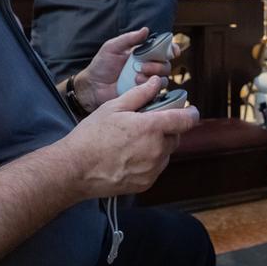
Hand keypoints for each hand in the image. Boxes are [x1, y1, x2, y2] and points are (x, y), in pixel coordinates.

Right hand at [58, 77, 199, 197]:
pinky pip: (156, 168)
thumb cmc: (91, 136)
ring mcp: (152, 169)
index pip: (185, 120)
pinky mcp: (146, 183)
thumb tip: (157, 82)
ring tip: (134, 142)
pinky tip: (130, 157)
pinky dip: (150, 161)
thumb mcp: (114, 107)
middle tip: (147, 124)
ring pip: (166, 153)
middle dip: (167, 128)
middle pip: (175, 136)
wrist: (75, 169)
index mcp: (151, 128)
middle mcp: (157, 150)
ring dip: (158, 145)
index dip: (191, 113)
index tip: (190, 110)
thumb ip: (140, 95)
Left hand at [72, 27, 179, 111]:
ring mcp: (147, 82)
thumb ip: (128, 39)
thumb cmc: (101, 66)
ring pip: (164, 79)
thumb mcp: (112, 47)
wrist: (92, 87)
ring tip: (136, 77)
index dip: (171, 49)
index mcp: (143, 54)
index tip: (173, 51)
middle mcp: (148, 67)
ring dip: (153, 76)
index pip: (163, 50)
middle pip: (166, 65)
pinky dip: (151, 88)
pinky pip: (156, 92)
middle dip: (158, 65)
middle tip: (141, 66)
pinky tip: (138, 86)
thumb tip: (146, 30)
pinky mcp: (144, 95)